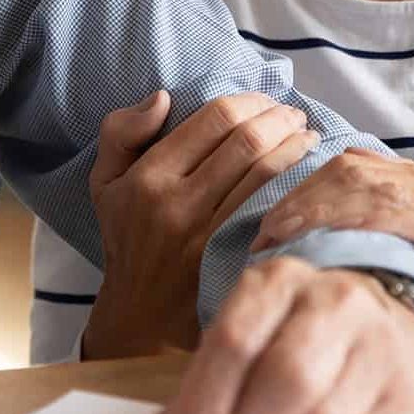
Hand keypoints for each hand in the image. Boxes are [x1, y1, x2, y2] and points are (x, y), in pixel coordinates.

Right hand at [81, 90, 318, 357]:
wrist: (142, 317)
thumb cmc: (128, 238)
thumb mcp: (105, 181)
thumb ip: (121, 131)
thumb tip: (163, 97)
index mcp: (148, 177)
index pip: (213, 119)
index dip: (248, 101)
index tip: (264, 100)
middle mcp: (178, 204)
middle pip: (246, 141)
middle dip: (278, 118)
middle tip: (293, 113)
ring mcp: (208, 236)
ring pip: (266, 173)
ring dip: (295, 146)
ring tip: (306, 135)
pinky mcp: (232, 259)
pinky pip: (273, 209)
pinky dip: (296, 183)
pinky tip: (308, 173)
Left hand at [135, 256, 413, 413]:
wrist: (376, 321)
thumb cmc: (288, 335)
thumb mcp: (240, 340)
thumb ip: (195, 391)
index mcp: (278, 279)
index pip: (234, 343)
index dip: (202, 408)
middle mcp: (335, 300)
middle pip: (286, 378)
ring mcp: (381, 345)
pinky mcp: (410, 396)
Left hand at [250, 149, 413, 348]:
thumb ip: (395, 237)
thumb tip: (333, 249)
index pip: (345, 168)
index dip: (299, 189)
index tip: (265, 220)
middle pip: (344, 168)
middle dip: (294, 195)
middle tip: (259, 232)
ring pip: (362, 182)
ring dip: (311, 207)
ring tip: (277, 238)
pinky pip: (399, 210)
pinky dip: (354, 220)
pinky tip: (326, 238)